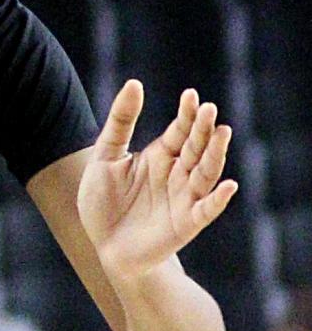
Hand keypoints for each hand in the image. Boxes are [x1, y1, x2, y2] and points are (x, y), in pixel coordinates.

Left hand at [78, 82, 237, 282]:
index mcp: (161, 155)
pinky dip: (218, 199)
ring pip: (205, 173)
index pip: (180, 130)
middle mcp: (178, 173)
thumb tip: (134, 83)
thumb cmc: (103, 203)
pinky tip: (227, 186)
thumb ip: (121, 123)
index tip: (190, 96)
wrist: (104, 247)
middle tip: (209, 109)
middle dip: (203, 129)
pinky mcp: (186, 223)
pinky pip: (206, 210)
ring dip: (215, 154)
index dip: (187, 114)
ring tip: (223, 132)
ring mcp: (185, 198)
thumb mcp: (105, 158)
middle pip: (196, 147)